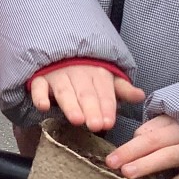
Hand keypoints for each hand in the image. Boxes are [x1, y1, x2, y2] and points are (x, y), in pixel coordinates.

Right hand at [29, 63, 144, 132]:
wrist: (59, 53)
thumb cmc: (87, 73)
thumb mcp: (107, 79)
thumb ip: (122, 90)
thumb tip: (140, 96)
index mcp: (98, 73)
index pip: (104, 92)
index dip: (106, 107)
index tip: (108, 122)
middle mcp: (78, 73)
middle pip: (85, 93)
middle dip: (91, 108)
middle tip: (96, 125)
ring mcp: (57, 75)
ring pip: (64, 90)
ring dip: (70, 104)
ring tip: (77, 120)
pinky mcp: (39, 79)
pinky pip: (37, 86)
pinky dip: (39, 96)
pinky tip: (43, 107)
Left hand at [105, 114, 178, 178]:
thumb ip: (159, 126)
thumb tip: (138, 135)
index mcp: (178, 121)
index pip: (151, 130)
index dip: (132, 141)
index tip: (114, 153)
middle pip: (154, 141)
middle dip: (130, 151)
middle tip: (111, 162)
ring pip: (168, 158)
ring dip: (146, 165)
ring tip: (127, 174)